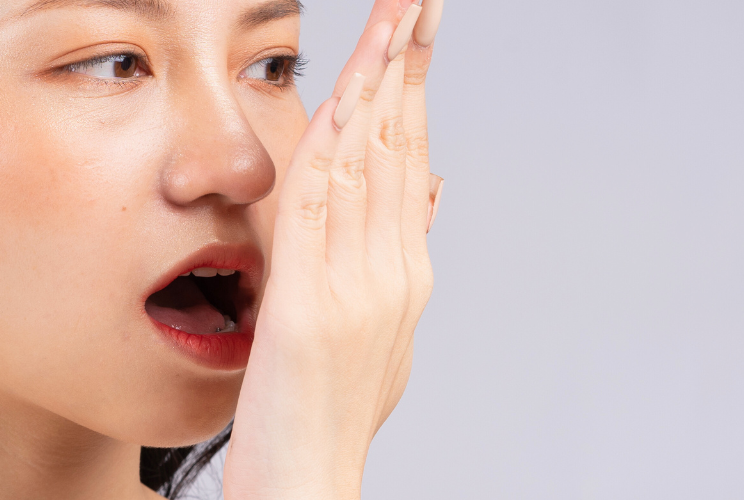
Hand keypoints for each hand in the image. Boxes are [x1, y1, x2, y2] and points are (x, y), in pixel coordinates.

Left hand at [224, 0, 443, 497]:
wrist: (310, 484)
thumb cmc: (326, 415)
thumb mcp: (378, 330)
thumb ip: (399, 256)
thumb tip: (433, 187)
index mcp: (405, 272)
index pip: (411, 158)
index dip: (412, 88)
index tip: (415, 30)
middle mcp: (394, 272)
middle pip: (402, 146)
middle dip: (406, 64)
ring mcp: (359, 287)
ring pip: (371, 163)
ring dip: (376, 84)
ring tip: (391, 19)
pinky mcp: (313, 306)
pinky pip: (323, 211)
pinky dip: (333, 150)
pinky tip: (340, 102)